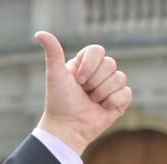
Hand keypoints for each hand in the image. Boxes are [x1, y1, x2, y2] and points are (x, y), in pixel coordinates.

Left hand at [34, 31, 131, 155]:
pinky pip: (126, 93)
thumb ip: (52, 53)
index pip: (98, 50)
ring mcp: (110, 86)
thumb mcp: (55, 75)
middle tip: (83, 93)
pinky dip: (112, 102)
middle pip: (110, 64)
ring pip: (119, 78)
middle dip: (94, 82)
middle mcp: (98, 73)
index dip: (90, 65)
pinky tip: (101, 109)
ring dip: (101, 93)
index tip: (78, 80)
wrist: (66, 128)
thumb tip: (40, 33)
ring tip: (90, 102)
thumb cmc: (59, 102)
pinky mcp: (119, 100)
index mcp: (84, 64)